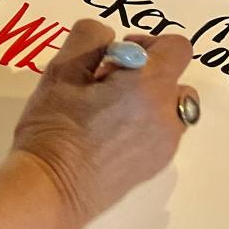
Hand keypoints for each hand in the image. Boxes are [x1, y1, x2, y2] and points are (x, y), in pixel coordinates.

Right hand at [11, 20, 194, 228]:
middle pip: (175, 77)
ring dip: (148, 100)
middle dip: (146, 73)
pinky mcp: (156, 166)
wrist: (51, 189)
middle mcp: (166, 114)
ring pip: (170, 106)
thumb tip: (110, 40)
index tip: (116, 56)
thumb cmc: (53, 127)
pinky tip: (108, 136)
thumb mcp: (60, 70)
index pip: (177, 48)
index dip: (148, 43)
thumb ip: (89, 38)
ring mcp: (164, 144)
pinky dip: (144, 125)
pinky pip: (162, 131)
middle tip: (106, 84)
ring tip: (109, 113)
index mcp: (147, 85)